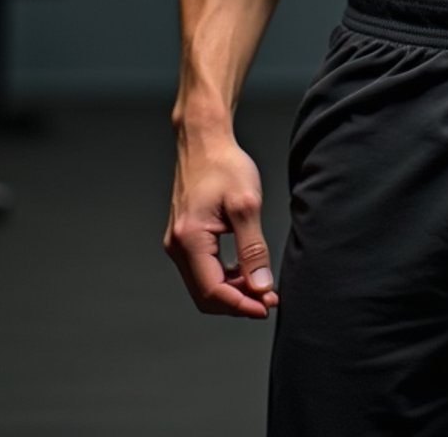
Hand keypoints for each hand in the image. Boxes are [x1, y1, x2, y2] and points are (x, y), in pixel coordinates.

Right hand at [163, 131, 278, 317]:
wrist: (205, 140)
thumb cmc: (224, 164)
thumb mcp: (246, 204)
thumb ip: (254, 248)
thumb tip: (261, 286)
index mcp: (189, 239)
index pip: (213, 292)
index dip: (242, 305)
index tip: (268, 307)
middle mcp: (177, 245)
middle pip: (206, 295)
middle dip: (238, 302)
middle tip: (270, 300)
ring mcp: (178, 242)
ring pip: (204, 285)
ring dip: (233, 291)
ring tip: (263, 288)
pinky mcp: (185, 237)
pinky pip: (203, 270)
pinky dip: (225, 277)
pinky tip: (246, 272)